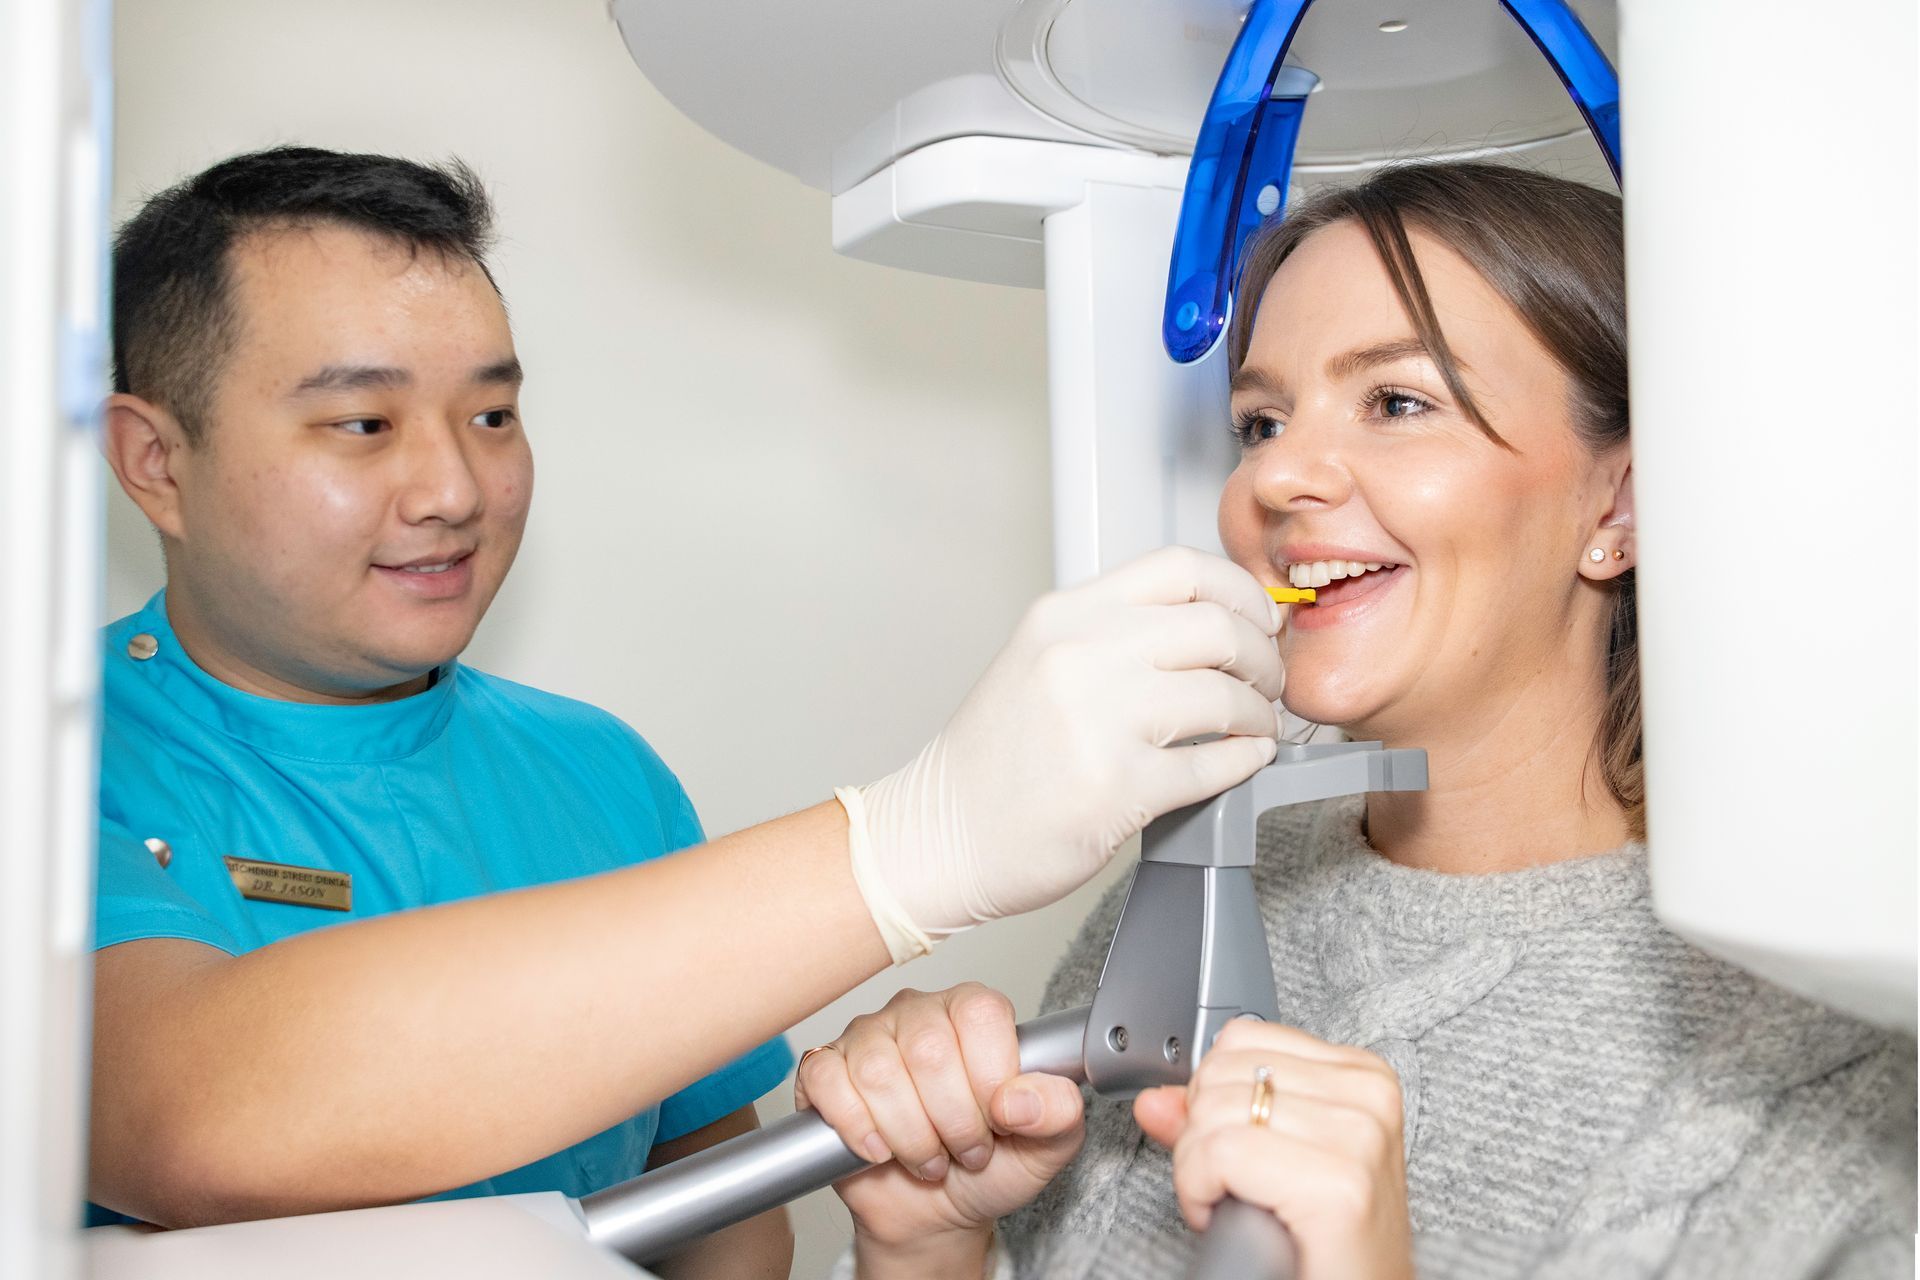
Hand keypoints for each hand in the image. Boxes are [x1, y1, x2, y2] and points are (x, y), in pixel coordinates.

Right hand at [796, 984, 1084, 1260]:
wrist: (935, 1212)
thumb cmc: (989, 1167)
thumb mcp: (1045, 1148)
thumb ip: (1058, 1113)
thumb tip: (1020, 1099)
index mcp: (973, 1011)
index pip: (980, 1015)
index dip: (989, 1080)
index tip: (997, 1121)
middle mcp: (918, 1012)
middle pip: (928, 1050)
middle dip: (952, 1121)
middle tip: (964, 1149)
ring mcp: (866, 1037)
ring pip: (878, 1073)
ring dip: (909, 1136)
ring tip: (926, 1155)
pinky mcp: (823, 1069)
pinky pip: (827, 1081)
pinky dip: (856, 1127)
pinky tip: (878, 1149)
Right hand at [855, 546, 1285, 951]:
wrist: (941, 835)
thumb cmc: (993, 761)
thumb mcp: (1038, 661)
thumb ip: (1112, 635)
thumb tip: (1211, 625)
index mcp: (1063, 617)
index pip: (1179, 568)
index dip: (1239, 590)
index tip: (1258, 618)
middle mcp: (1079, 656)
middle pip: (1216, 627)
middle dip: (1262, 657)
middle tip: (1266, 682)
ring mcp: (1098, 720)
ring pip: (1226, 695)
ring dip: (1259, 713)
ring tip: (1257, 726)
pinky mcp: (1117, 787)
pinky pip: (1216, 764)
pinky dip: (1246, 762)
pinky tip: (1244, 762)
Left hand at [1133, 1021, 1413, 1279]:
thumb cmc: (1321, 1245)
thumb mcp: (1266, 1165)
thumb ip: (1209, 1121)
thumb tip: (1155, 1098)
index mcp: (1360, 1076)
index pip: (1240, 1039)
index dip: (1214, 1098)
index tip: (1238, 1150)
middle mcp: (1367, 1096)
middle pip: (1221, 1072)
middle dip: (1203, 1135)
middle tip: (1236, 1187)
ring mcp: (1358, 1137)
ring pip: (1213, 1113)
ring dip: (1199, 1171)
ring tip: (1240, 1205)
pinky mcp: (1339, 1185)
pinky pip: (1218, 1154)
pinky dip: (1200, 1192)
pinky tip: (1227, 1218)